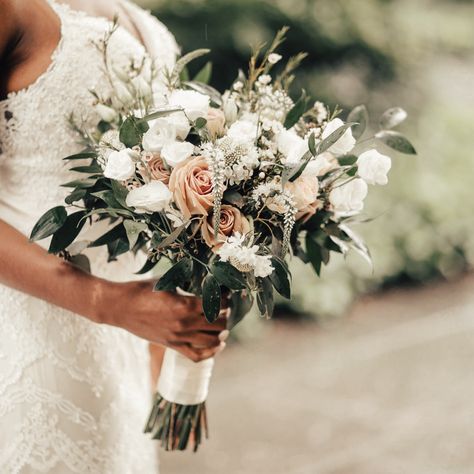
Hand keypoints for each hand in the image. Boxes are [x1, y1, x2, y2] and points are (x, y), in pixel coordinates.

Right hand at [99, 280, 228, 361]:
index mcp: (185, 305)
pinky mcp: (172, 346)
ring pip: (211, 341)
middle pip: (218, 324)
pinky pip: (196, 356)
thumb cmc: (143, 290)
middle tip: (226, 309)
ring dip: (221, 333)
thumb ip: (187, 282)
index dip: (226, 300)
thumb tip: (204, 276)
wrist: (120, 307)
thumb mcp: (168, 281)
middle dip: (226, 316)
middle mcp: (185, 323)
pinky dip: (210, 353)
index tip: (228, 294)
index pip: (217, 305)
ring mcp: (179, 337)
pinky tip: (217, 346)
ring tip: (223, 325)